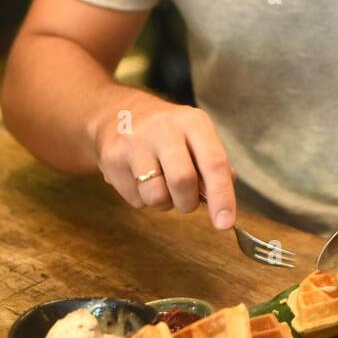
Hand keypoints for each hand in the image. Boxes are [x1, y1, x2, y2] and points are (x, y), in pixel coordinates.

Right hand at [92, 92, 235, 230]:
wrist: (118, 114)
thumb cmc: (168, 133)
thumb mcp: (197, 136)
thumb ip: (214, 166)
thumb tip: (221, 202)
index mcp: (193, 121)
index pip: (214, 163)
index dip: (222, 196)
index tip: (225, 223)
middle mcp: (164, 128)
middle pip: (183, 181)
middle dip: (188, 202)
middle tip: (186, 199)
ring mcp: (134, 143)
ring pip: (157, 197)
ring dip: (165, 203)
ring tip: (160, 184)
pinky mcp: (112, 160)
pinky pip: (135, 200)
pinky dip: (144, 199)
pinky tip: (140, 178)